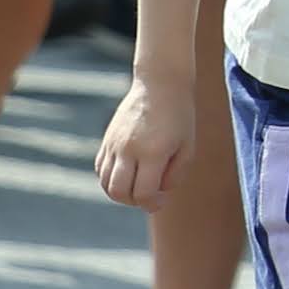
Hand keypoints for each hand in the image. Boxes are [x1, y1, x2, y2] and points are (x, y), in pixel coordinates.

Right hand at [95, 72, 191, 209]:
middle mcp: (129, 149)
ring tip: (139, 183)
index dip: (152, 204)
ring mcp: (114, 144)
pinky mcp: (107, 139)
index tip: (161, 200)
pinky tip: (128, 171)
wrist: (160, 84)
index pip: (143, 193)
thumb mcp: (187, 147)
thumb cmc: (179, 117)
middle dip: (133, 202)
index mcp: (153, 152)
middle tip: (149, 194)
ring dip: (121, 192)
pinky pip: (101, 169)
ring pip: (106, 183)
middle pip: (118, 192)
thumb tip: (156, 196)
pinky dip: (111, 178)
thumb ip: (174, 176)